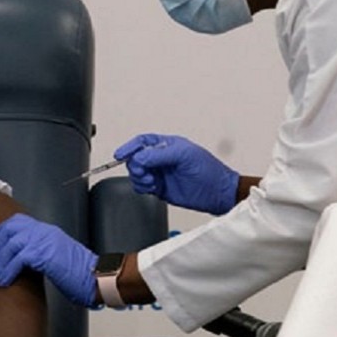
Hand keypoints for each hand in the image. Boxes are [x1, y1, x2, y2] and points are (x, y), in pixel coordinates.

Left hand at [0, 213, 97, 306]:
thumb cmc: (80, 274)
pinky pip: (19, 258)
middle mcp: (45, 232)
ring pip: (12, 243)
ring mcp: (45, 241)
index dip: (0, 233)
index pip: (17, 222)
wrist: (96, 278)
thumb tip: (22, 260)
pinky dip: (8, 270)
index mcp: (47, 232)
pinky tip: (4, 280)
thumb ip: (40, 253)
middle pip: (11, 229)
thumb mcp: (57, 257)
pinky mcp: (45, 254)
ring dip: (0, 261)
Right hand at [114, 133, 238, 214]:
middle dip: (135, 165)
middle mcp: (161, 158)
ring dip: (139, 177)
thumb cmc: (208, 170)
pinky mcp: (160, 188)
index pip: (142, 142)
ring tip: (151, 181)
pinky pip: (142, 186)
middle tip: (144, 172)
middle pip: (136, 158)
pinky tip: (151, 187)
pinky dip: (142, 187)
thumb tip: (139, 157)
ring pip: (137, 173)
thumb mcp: (184, 155)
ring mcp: (160, 173)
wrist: (217, 193)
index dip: (129, 147)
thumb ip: (159, 155)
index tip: (119, 154)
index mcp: (167, 145)